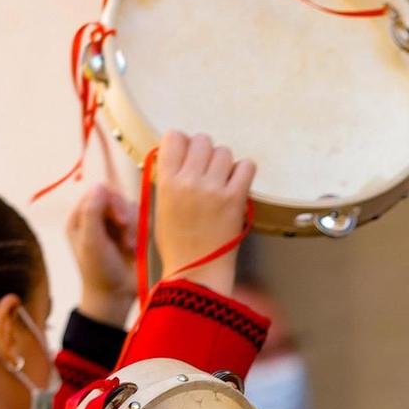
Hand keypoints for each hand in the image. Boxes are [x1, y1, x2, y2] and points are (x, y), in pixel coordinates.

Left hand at [66, 184, 137, 325]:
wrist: (116, 294)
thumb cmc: (98, 270)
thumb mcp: (91, 241)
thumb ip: (93, 212)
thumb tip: (99, 185)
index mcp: (80, 218)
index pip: (97, 192)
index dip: (111, 201)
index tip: (119, 219)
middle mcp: (96, 218)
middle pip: (115, 197)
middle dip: (124, 213)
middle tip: (126, 230)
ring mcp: (114, 225)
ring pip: (130, 207)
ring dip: (133, 226)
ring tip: (129, 246)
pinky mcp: (130, 232)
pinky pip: (140, 219)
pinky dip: (140, 232)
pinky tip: (135, 247)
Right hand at [152, 132, 255, 296]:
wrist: (196, 271)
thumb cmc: (177, 242)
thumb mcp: (161, 205)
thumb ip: (169, 177)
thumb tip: (181, 153)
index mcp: (166, 181)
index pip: (174, 137)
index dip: (183, 143)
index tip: (187, 156)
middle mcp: (188, 181)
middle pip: (202, 140)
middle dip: (205, 153)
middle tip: (207, 172)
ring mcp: (213, 189)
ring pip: (224, 151)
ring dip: (225, 163)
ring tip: (221, 182)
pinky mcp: (235, 198)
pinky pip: (246, 166)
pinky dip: (243, 172)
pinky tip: (236, 185)